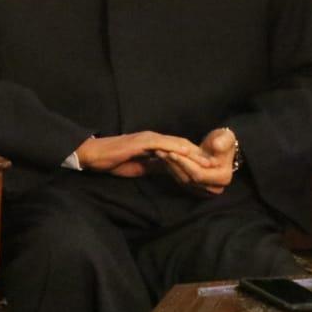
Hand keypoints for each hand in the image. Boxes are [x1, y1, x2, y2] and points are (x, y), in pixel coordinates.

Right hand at [76, 131, 211, 177]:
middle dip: (200, 155)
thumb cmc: (115, 161)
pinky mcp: (140, 141)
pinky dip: (175, 147)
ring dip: (193, 152)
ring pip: (176, 143)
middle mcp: (154, 139)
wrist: (95, 155)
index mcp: (155, 145)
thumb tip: (172, 172)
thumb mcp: (141, 166)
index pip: (181, 150)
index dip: (196, 158)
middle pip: (183, 145)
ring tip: (208, 161)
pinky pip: (161, 144)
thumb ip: (156, 166)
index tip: (211, 168)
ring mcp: (148, 139)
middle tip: (217, 164)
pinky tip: (186, 152)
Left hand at [156, 128, 235, 195]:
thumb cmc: (223, 141)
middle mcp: (214, 188)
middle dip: (174, 164)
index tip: (171, 152)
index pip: (199, 174)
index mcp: (223, 178)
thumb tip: (217, 146)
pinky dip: (171, 169)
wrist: (219, 148)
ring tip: (159, 153)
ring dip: (170, 166)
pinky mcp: (195, 188)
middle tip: (159, 151)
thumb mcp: (226, 137)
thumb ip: (223, 141)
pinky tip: (163, 158)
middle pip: (189, 179)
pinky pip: (180, 179)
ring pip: (182, 180)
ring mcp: (204, 190)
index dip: (184, 163)